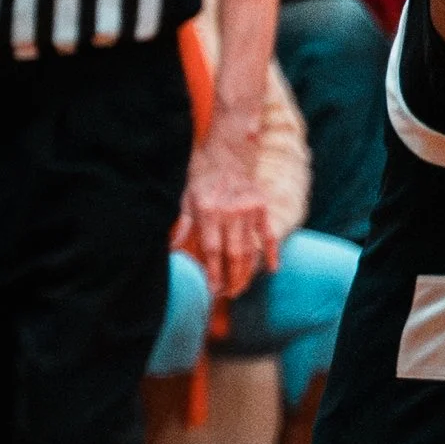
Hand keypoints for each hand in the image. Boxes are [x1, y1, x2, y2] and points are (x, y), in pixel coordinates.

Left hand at [175, 134, 274, 302]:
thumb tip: (172, 250)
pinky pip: (269, 234)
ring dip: (248, 272)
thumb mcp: (186, 198)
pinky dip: (271, 253)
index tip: (213, 291)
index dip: (213, 274)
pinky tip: (271, 270)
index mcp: (208, 212)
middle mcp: (230, 213)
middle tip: (230, 295)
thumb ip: (184, 225)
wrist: (228, 149)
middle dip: (232, 279)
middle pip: (234, 256)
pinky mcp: (262, 206)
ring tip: (242, 287)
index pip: (212, 252)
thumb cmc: (202, 175)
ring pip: (251, 249)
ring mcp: (249, 210)